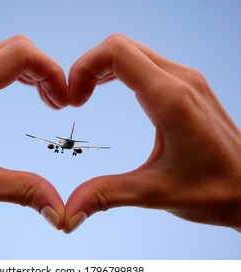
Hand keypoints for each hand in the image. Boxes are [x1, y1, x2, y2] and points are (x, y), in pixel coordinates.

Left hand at [0, 35, 67, 228]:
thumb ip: (22, 191)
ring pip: (3, 53)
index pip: (21, 55)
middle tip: (58, 103)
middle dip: (45, 70)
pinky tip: (23, 94)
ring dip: (31, 71)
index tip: (64, 101)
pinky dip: (14, 74)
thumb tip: (59, 211)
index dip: (52, 71)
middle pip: (16, 48)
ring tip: (46, 100)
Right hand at [64, 33, 240, 232]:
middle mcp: (180, 79)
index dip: (84, 68)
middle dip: (89, 67)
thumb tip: (69, 212)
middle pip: (120, 47)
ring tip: (86, 95)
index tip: (74, 100)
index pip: (116, 52)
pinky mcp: (187, 87)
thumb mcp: (154, 193)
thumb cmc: (215, 190)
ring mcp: (186, 80)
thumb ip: (106, 195)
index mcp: (170, 98)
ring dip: (102, 68)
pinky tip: (109, 92)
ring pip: (132, 52)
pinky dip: (119, 72)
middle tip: (76, 99)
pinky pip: (145, 64)